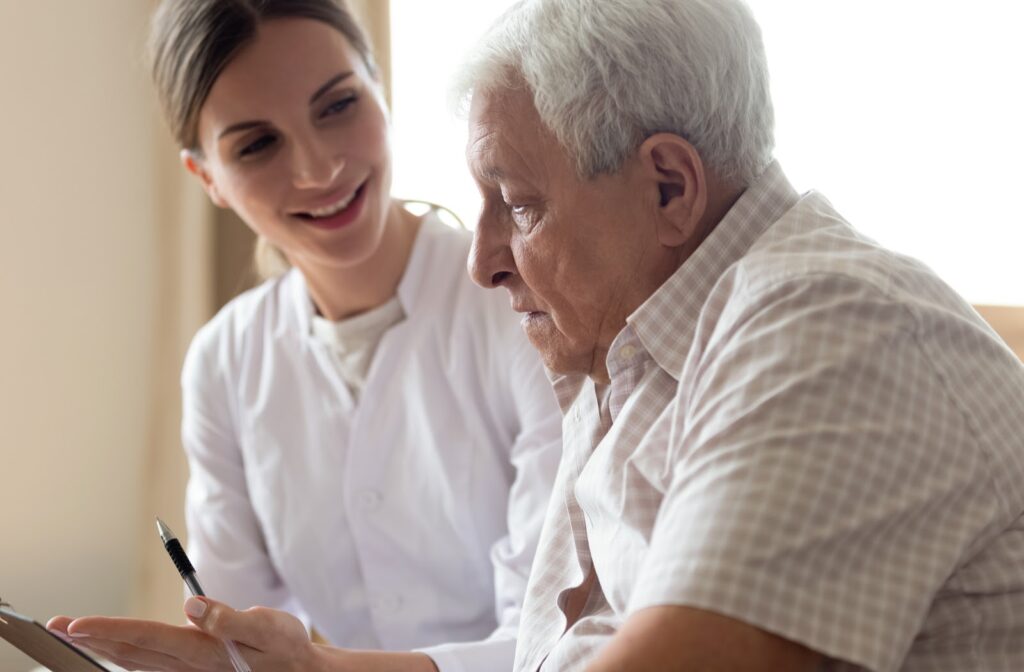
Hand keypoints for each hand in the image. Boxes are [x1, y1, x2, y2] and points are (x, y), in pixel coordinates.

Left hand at [47, 596, 318, 670]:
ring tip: (77, 635)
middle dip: (93, 638)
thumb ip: (229, 618)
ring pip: (135, 662)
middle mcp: (189, 667)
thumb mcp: (267, 626)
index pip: (146, 637)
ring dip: (103, 648)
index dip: (109, 628)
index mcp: (203, 652)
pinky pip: (149, 668)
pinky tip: (117, 653)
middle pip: (130, 651)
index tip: (77, 623)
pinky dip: (126, 658)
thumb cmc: (286, 648)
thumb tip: (192, 605)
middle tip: (58, 626)